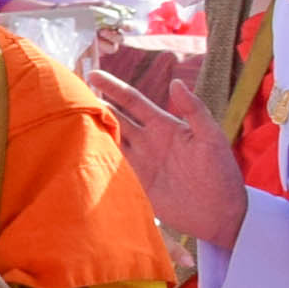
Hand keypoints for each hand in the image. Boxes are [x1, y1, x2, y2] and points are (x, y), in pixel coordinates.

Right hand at [90, 45, 247, 247]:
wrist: (220, 212)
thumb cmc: (221, 172)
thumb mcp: (211, 137)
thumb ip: (194, 110)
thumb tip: (174, 82)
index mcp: (164, 125)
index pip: (133, 101)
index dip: (113, 87)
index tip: (93, 75)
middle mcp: (147, 141)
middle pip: (115, 118)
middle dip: (95, 106)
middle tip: (70, 97)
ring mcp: (140, 163)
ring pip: (109, 141)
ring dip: (91, 132)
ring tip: (67, 122)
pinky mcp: (135, 184)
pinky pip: (111, 169)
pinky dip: (96, 160)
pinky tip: (78, 154)